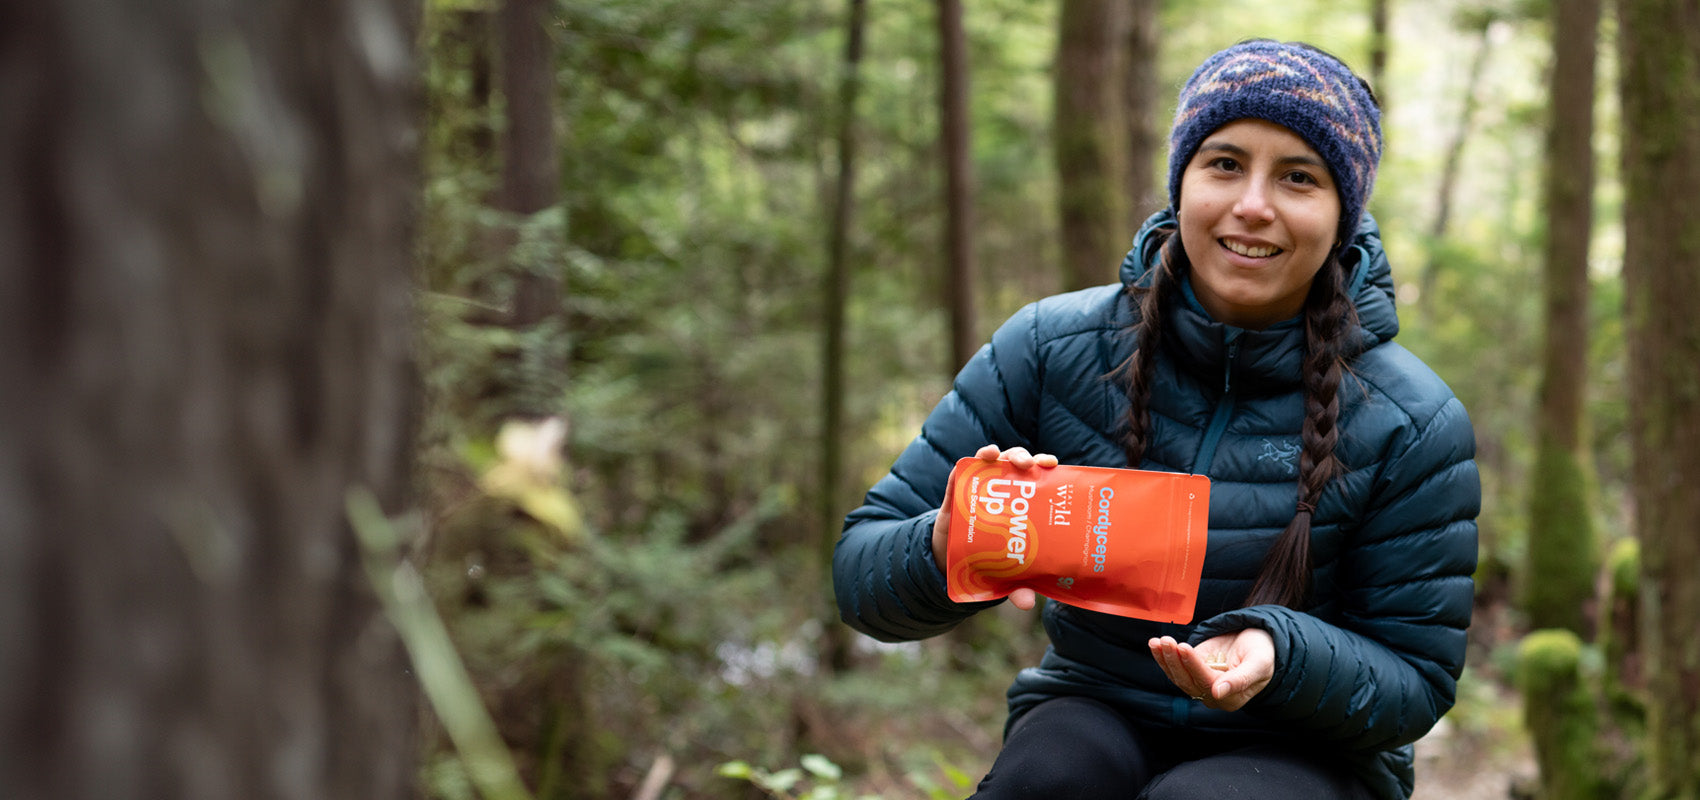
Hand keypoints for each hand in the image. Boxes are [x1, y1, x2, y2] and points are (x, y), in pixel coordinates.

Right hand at [933, 444, 1058, 609]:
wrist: (950, 561)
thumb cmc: (988, 560)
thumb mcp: (1005, 574)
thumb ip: (1017, 584)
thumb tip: (1026, 603)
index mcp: (1022, 505)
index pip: (1037, 480)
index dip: (1045, 468)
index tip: (1054, 465)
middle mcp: (1004, 491)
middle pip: (1019, 466)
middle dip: (1027, 458)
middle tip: (1033, 465)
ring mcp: (980, 488)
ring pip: (996, 461)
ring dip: (1005, 454)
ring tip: (1008, 458)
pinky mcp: (957, 490)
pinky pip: (966, 468)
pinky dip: (975, 459)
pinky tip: (985, 455)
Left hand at [1147, 629, 1273, 711]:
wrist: (1257, 642)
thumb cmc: (1262, 653)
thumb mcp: (1259, 664)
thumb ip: (1241, 679)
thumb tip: (1218, 693)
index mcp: (1231, 699)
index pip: (1207, 683)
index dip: (1194, 666)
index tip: (1184, 648)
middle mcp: (1212, 696)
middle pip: (1188, 682)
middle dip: (1175, 660)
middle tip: (1167, 640)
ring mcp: (1199, 683)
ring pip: (1178, 676)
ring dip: (1166, 658)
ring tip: (1158, 641)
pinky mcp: (1191, 671)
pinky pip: (1174, 668)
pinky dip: (1163, 657)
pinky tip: (1155, 644)